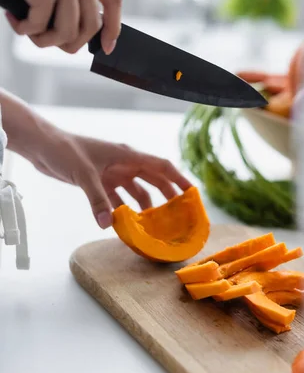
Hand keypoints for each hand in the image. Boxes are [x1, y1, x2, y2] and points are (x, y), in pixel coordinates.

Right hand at [0, 0, 121, 53]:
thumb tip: (74, 30)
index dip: (113, 28)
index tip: (106, 47)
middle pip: (92, 24)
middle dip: (70, 43)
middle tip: (45, 40)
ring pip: (68, 31)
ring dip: (44, 40)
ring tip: (25, 29)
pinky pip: (41, 26)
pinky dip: (24, 30)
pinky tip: (13, 18)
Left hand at [32, 130, 191, 227]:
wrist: (43, 146)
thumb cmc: (65, 150)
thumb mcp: (83, 174)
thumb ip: (97, 199)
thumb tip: (108, 224)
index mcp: (127, 155)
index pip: (161, 167)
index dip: (179, 179)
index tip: (192, 193)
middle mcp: (124, 164)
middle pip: (154, 180)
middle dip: (168, 196)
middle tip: (180, 214)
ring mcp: (113, 173)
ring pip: (137, 191)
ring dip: (145, 207)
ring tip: (155, 225)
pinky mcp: (100, 182)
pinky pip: (118, 199)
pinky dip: (123, 211)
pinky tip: (126, 226)